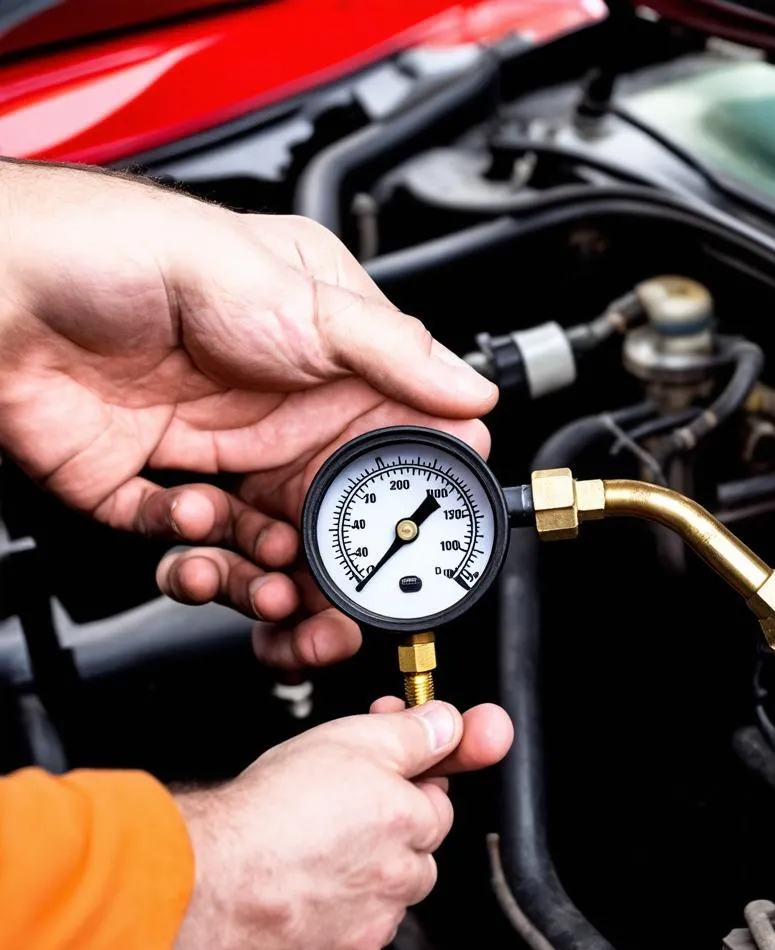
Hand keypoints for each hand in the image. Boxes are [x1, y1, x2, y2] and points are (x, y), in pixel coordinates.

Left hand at [0, 159, 496, 668]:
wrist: (16, 288)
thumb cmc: (155, 260)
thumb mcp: (302, 296)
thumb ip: (395, 354)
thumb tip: (475, 392)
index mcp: (327, 369)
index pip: (392, 450)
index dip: (409, 501)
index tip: (419, 546)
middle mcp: (275, 415)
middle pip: (331, 517)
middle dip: (337, 573)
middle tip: (338, 610)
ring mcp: (215, 452)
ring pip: (267, 546)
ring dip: (269, 578)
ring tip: (266, 585)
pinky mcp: (151, 486)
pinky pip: (190, 547)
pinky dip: (193, 557)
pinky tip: (191, 526)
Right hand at [158, 700, 512, 949]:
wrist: (199, 884)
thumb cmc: (263, 814)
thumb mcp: (348, 739)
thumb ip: (413, 732)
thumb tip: (452, 724)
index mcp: (406, 825)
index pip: (436, 803)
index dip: (405, 785)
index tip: (377, 777)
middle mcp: (394, 884)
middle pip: (413, 857)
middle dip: (387, 835)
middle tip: (336, 815)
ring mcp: (362, 934)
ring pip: (379, 903)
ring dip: (359, 880)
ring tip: (306, 854)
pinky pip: (341, 942)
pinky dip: (325, 921)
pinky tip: (292, 893)